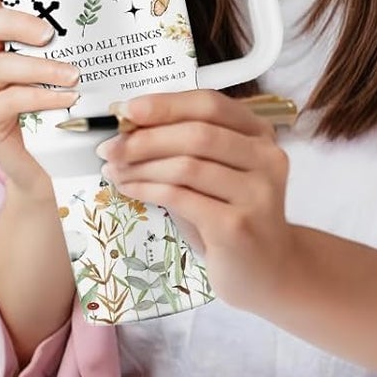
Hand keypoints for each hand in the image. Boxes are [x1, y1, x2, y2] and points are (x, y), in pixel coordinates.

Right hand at [0, 0, 80, 198]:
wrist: (64, 167)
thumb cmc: (78, 110)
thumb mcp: (83, 66)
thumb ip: (85, 39)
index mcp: (9, 37)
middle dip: (17, 22)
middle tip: (49, 32)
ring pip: (0, 65)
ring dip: (38, 67)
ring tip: (72, 75)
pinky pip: (8, 101)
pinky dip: (38, 98)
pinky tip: (64, 101)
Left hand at [97, 89, 296, 312]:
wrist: (266, 272)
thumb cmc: (228, 215)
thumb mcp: (211, 173)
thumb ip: (182, 147)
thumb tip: (127, 127)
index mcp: (259, 134)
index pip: (209, 104)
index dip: (165, 104)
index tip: (126, 110)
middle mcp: (266, 158)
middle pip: (196, 134)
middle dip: (144, 138)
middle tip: (109, 147)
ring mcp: (257, 193)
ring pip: (187, 166)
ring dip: (140, 166)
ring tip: (114, 170)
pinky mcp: (238, 226)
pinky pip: (181, 197)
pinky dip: (147, 189)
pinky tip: (129, 189)